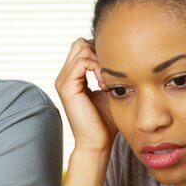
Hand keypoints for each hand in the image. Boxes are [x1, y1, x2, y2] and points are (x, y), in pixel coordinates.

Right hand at [54, 38, 116, 153]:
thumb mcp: (108, 90)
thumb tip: (122, 57)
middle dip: (99, 51)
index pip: (83, 47)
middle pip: (80, 42)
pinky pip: (82, 62)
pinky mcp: (66, 87)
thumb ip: (108, 73)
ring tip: (108, 79)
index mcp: (72, 77)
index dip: (100, 51)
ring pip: (81, 47)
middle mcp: (64, 77)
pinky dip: (97, 67)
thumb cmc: (105, 121)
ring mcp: (63, 81)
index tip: (115, 68)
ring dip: (100, 60)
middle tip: (111, 70)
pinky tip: (105, 83)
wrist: (97, 143)